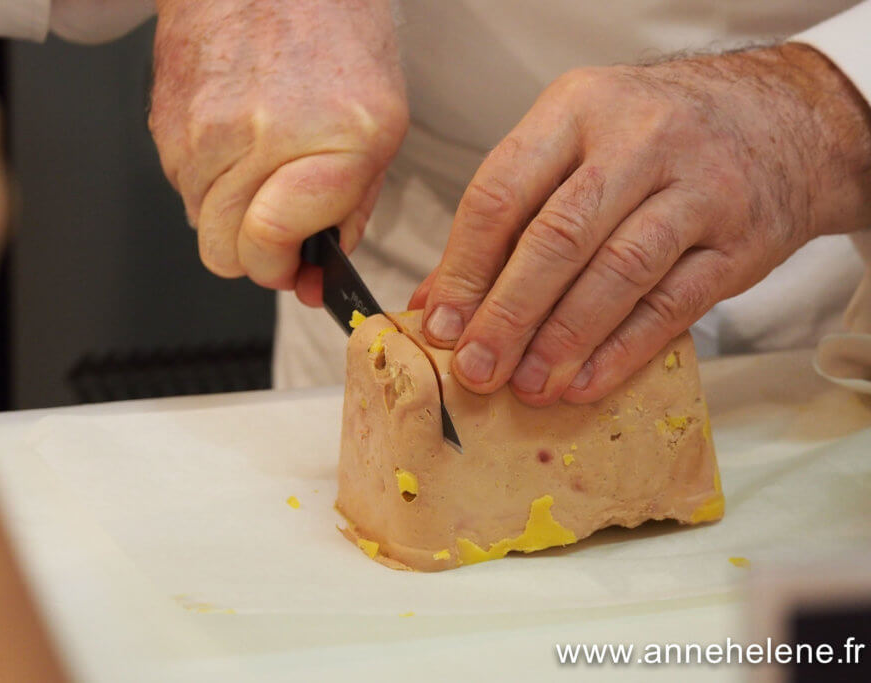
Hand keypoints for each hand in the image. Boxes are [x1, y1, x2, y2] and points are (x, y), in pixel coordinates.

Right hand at [149, 0, 406, 303]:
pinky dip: (209, 179)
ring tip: (261, 166)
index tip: (293, 266)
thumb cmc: (332, 31)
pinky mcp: (166, 121)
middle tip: (278, 228)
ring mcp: (203, 129)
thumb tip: (319, 266)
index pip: (269, 244)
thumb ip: (352, 208)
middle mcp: (260, 136)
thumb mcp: (381, 124)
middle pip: (225, 253)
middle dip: (255, 253)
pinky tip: (236, 139)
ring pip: (201, 224)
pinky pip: (182, 185)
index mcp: (334, 140)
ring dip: (230, 213)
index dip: (281, 268)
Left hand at [414, 44, 870, 405]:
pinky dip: (622, 350)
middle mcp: (640, 139)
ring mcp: (698, 187)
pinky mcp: (740, 241)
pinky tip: (583, 382)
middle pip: (559, 236)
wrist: (779, 119)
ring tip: (527, 386)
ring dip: (564, 338)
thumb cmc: (650, 140)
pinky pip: (672, 305)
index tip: (441, 327)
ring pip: (618, 272)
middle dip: (509, 312)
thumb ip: (506, 219)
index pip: (503, 192)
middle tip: (477, 368)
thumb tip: (435, 304)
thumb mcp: (576, 146)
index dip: (464, 266)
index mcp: (578, 108)